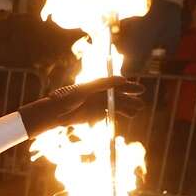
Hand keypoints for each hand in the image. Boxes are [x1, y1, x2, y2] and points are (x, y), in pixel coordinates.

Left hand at [18, 76, 143, 137]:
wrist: (55, 114)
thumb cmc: (68, 98)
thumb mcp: (86, 89)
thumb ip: (103, 84)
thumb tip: (122, 79)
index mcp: (98, 85)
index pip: (117, 85)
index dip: (129, 87)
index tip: (140, 89)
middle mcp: (100, 94)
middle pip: (118, 96)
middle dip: (130, 100)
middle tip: (141, 105)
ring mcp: (98, 105)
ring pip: (116, 106)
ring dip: (127, 109)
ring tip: (136, 112)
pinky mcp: (95, 115)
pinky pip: (109, 115)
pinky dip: (118, 115)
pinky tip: (127, 117)